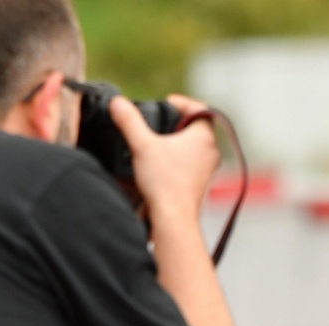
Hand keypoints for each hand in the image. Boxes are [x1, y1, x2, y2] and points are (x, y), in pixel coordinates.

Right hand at [109, 93, 219, 222]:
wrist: (173, 220)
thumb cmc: (164, 183)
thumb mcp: (142, 146)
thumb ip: (129, 121)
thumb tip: (117, 102)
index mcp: (203, 137)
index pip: (200, 108)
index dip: (183, 102)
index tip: (167, 104)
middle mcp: (210, 152)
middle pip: (196, 128)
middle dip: (177, 123)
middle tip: (159, 123)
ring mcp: (207, 170)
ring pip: (194, 148)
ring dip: (177, 143)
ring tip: (157, 144)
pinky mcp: (199, 185)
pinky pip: (191, 165)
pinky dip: (177, 161)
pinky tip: (160, 166)